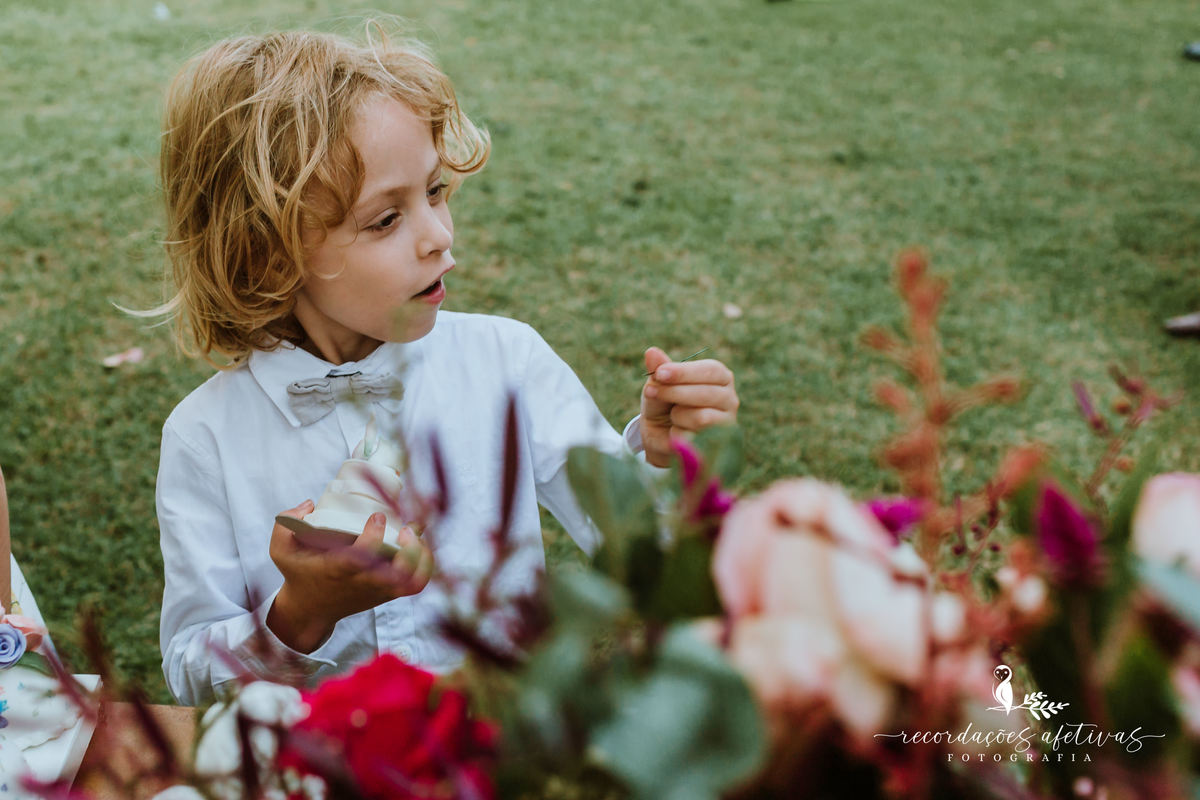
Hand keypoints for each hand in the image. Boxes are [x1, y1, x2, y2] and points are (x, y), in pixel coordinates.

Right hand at [266, 500, 433, 652]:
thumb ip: (286, 522)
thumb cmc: (299, 574)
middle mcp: (362, 582)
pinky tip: (421, 545)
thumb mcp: (281, 549)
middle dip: (409, 547)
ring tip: (416, 534)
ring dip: (420, 556)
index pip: (362, 558)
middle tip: (407, 526)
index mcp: (337, 570)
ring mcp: (378, 590)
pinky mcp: (388, 594)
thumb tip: (310, 503)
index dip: (374, 537)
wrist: (310, 610)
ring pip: (410, 579)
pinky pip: (415, 585)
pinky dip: (425, 566)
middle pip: (397, 571)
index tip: (377, 516)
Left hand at [639, 346, 738, 467]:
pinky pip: (695, 438)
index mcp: (719, 376)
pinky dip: (678, 435)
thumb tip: (651, 351)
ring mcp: (728, 422)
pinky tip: (678, 432)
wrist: (661, 437)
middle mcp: (729, 397)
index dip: (683, 372)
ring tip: (673, 416)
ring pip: (700, 418)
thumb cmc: (663, 405)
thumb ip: (658, 371)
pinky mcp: (720, 444)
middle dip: (673, 393)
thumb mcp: (657, 386)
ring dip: (677, 416)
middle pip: (705, 393)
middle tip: (650, 392)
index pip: (710, 370)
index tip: (660, 374)